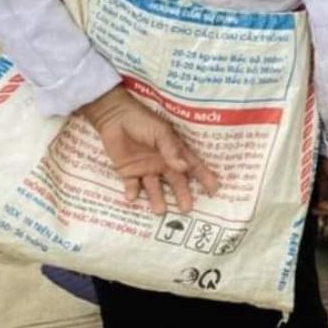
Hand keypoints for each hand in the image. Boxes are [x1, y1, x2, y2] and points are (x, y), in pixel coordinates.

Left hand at [81, 87, 218, 214]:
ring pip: (154, 188)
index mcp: (174, 152)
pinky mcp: (128, 172)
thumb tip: (185, 168)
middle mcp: (162, 163)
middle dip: (182, 195)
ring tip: (159, 211)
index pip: (193, 166)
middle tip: (187, 209)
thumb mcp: (160, 132)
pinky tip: (131, 197)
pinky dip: (132, 192)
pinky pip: (132, 186)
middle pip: (176, 182)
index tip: (214, 190)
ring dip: (157, 199)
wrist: (114, 117)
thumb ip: (171, 150)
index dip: (204, 177)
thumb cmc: (142, 121)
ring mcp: (145, 169)